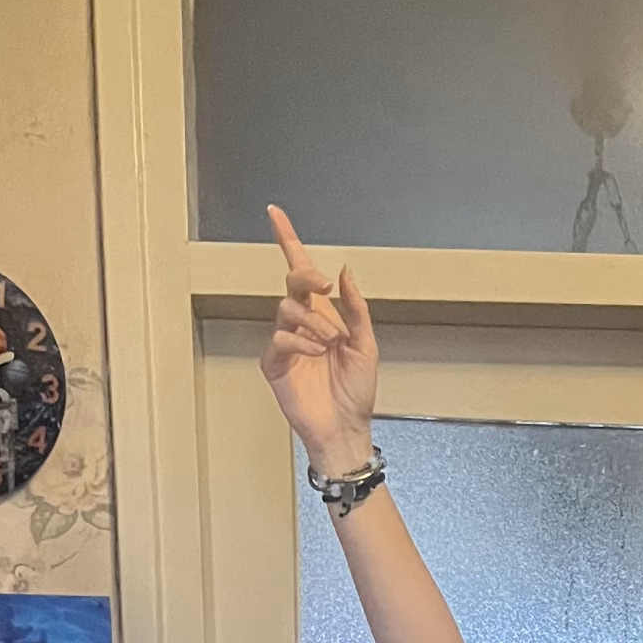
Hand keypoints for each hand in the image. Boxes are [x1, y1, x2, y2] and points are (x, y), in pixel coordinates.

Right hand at [262, 204, 378, 472]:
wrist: (347, 428)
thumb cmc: (356, 393)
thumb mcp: (367, 345)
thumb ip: (357, 308)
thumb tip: (346, 273)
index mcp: (323, 315)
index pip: (301, 271)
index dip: (288, 241)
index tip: (275, 214)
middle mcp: (302, 324)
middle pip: (292, 281)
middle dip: (307, 276)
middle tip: (324, 286)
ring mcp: (286, 343)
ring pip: (286, 308)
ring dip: (313, 321)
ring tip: (329, 343)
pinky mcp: (275, 364)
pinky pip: (280, 338)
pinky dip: (300, 342)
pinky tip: (316, 353)